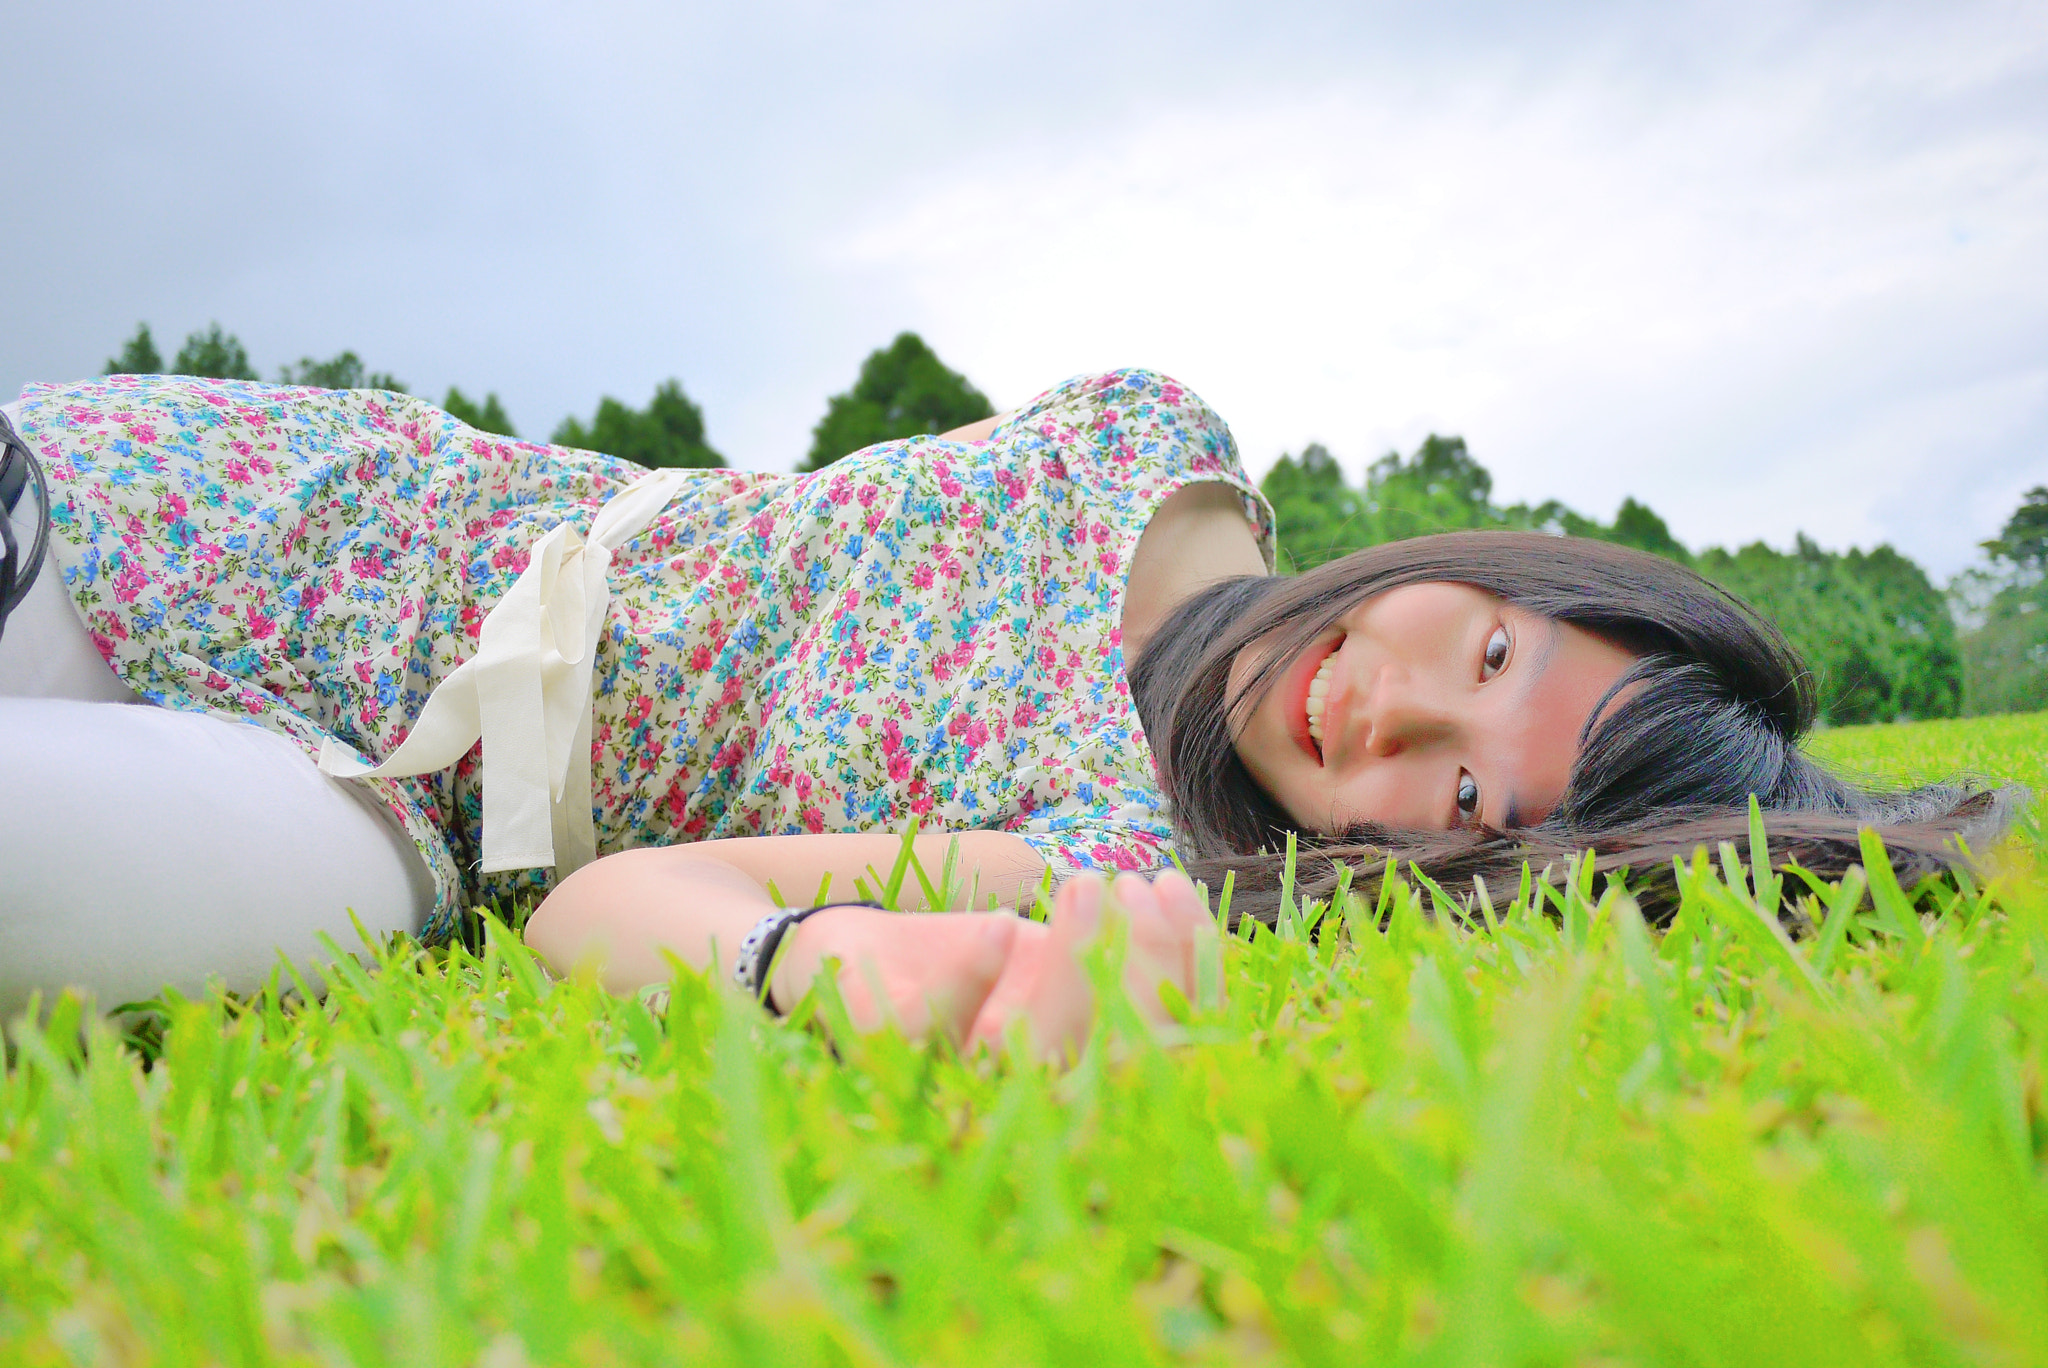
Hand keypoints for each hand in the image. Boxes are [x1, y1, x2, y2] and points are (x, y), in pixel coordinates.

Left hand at [771, 871, 1220, 1061]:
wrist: (835, 946)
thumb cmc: (952, 955)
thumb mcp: (1035, 948)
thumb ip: (1098, 953)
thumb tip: (1179, 914)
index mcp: (1061, 1071)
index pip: (1149, 1042)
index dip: (1182, 973)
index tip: (1176, 890)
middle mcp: (1012, 1092)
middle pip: (1104, 1058)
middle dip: (1137, 968)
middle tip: (1135, 887)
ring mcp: (950, 1076)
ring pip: (1026, 1045)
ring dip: (1067, 961)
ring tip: (1085, 885)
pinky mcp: (885, 1046)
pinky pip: (935, 1023)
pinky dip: (969, 976)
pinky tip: (997, 924)